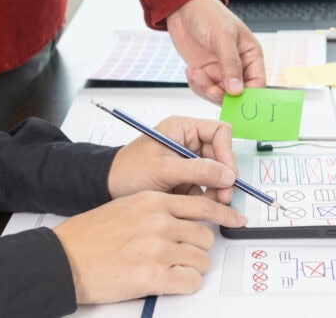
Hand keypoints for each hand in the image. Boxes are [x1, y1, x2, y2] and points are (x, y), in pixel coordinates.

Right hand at [54, 191, 247, 303]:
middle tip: (185, 256)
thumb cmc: (89, 236)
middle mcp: (160, 221)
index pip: (203, 205)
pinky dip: (185, 285)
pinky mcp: (153, 275)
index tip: (237, 220)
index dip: (224, 215)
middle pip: (206, 235)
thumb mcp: (126, 208)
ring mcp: (158, 248)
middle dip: (199, 248)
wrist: (62, 259)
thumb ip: (156, 210)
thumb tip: (183, 219)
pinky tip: (169, 282)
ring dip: (192, 268)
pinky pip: (190, 281)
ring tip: (171, 271)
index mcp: (153, 202)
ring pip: (201, 260)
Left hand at [107, 116, 238, 203]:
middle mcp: (189, 143)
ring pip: (216, 174)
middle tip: (225, 195)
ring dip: (218, 189)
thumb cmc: (127, 171)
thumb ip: (198, 170)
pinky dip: (207, 198)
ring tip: (213, 202)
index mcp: (183, 129)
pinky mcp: (186, 180)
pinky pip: (206, 188)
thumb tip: (228, 175)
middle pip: (221, 155)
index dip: (227, 152)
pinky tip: (199, 206)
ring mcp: (188, 162)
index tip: (228, 173)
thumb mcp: (164, 169)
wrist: (108, 189)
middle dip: (224, 176)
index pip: (219, 132)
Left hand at [167, 0, 265, 103]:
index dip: (249, 96)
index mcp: (251, 55)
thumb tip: (237, 90)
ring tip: (196, 73)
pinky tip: (191, 71)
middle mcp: (238, 66)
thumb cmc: (208, 14)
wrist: (183, 8)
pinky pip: (204, 90)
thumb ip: (231, 64)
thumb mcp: (223, 37)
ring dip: (206, 89)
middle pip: (237, 95)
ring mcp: (221, 71)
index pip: (257, 84)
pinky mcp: (206, 73)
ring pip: (219, 95)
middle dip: (223, 95)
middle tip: (211, 90)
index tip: (236, 100)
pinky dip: (196, 85)